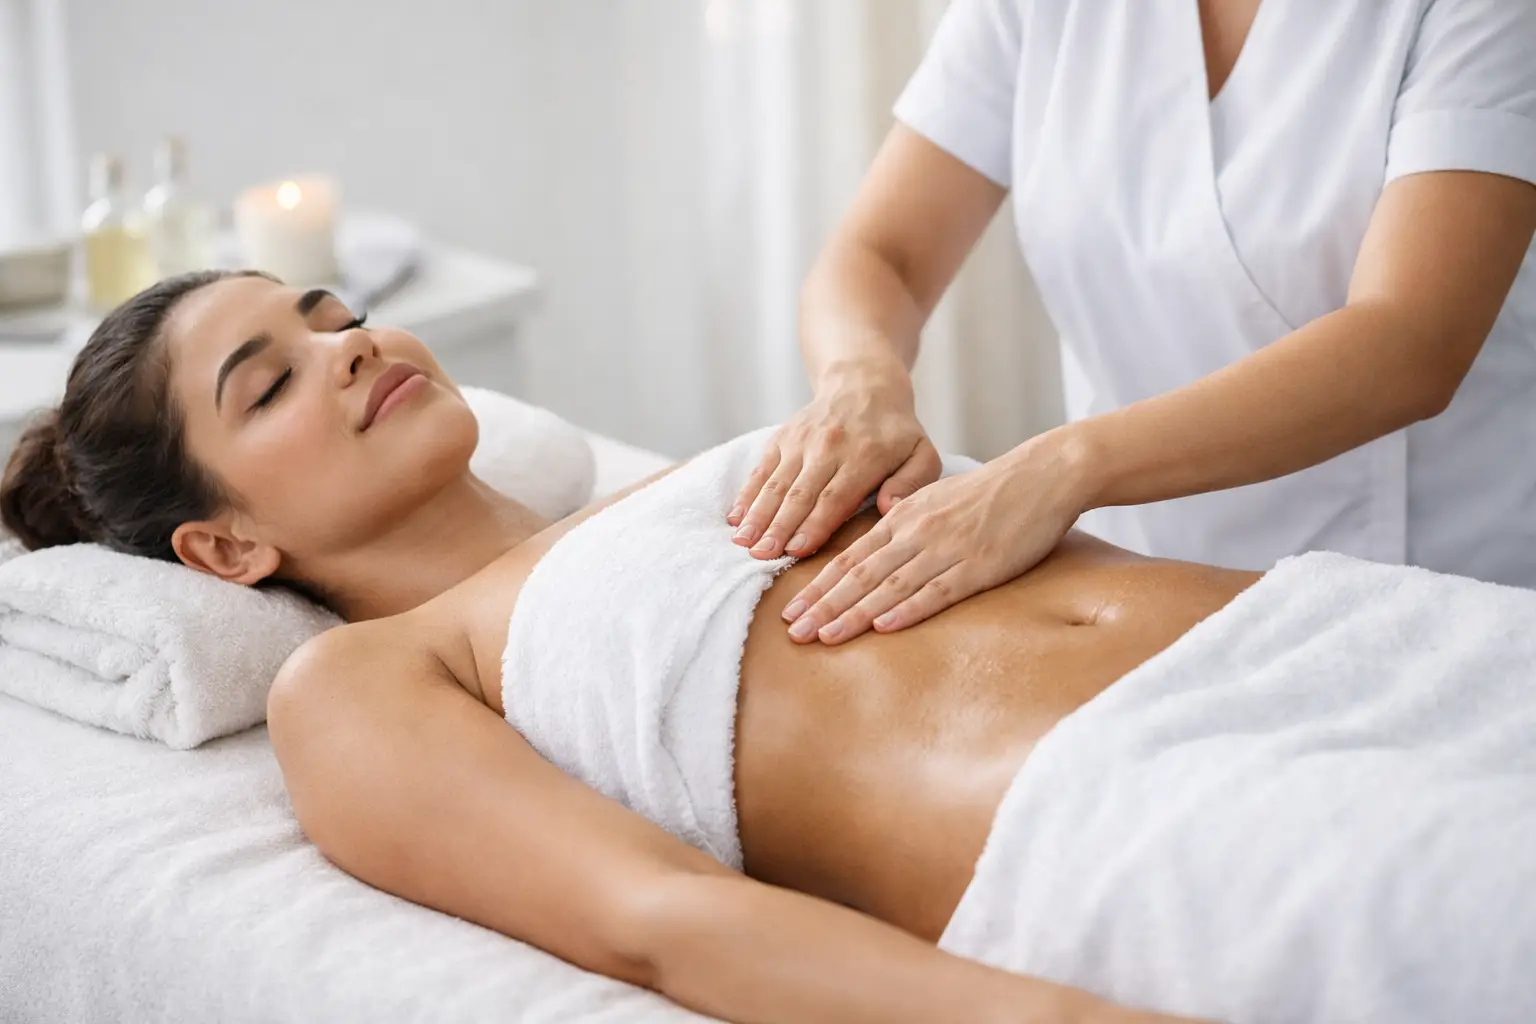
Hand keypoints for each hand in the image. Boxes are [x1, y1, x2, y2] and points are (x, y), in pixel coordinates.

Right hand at [728, 382, 940, 559]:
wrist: (863, 384)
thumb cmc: (896, 432)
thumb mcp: (921, 453)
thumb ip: (911, 483)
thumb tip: (889, 507)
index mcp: (864, 455)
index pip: (835, 496)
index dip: (814, 525)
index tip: (797, 550)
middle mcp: (828, 446)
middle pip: (799, 493)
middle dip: (779, 527)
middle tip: (761, 555)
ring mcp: (801, 441)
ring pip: (776, 483)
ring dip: (758, 515)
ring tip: (743, 542)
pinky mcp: (782, 438)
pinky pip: (761, 469)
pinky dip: (747, 494)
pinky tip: (735, 518)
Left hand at [781, 430, 1092, 644]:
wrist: (1040, 476)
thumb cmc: (988, 492)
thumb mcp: (934, 498)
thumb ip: (902, 522)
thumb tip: (874, 545)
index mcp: (903, 517)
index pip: (850, 558)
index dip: (819, 587)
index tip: (791, 611)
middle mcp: (917, 533)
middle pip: (860, 574)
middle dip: (824, 606)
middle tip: (793, 633)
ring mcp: (946, 550)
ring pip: (889, 586)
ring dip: (853, 614)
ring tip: (823, 636)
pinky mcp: (978, 566)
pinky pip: (936, 591)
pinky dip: (907, 609)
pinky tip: (882, 627)